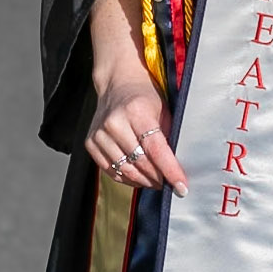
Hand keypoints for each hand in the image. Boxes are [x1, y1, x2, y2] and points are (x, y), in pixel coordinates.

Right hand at [86, 69, 187, 196]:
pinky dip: (127, 178)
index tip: (182, 187)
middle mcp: (115, 123)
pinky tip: (139, 177)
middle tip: (170, 184)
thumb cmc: (145, 97)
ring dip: (144, 181)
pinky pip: (111, 171)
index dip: (170, 171)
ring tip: (155, 180)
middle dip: (158, 178)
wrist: (117, 84)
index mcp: (136, 111)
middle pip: (140, 163)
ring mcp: (99, 134)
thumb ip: (169, 137)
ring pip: (125, 170)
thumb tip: (178, 168)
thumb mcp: (164, 111)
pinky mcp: (90, 143)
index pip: (156, 149)